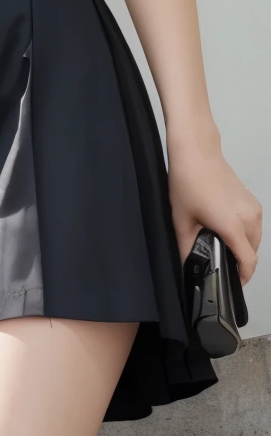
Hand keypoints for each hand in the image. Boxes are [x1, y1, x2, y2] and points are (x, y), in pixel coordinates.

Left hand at [167, 130, 261, 282]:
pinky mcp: (252, 200)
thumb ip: (186, 248)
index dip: (241, 277)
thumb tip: (187, 266)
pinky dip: (244, 233)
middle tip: (217, 262)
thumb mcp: (181, 220)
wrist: (196, 152)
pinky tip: (224, 229)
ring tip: (219, 244)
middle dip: (239, 262)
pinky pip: (253, 226)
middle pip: (253, 252)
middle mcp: (249, 218)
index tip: (230, 283)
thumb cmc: (187, 182)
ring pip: (255, 239)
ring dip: (242, 247)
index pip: (249, 262)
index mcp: (233, 226)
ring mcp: (253, 208)